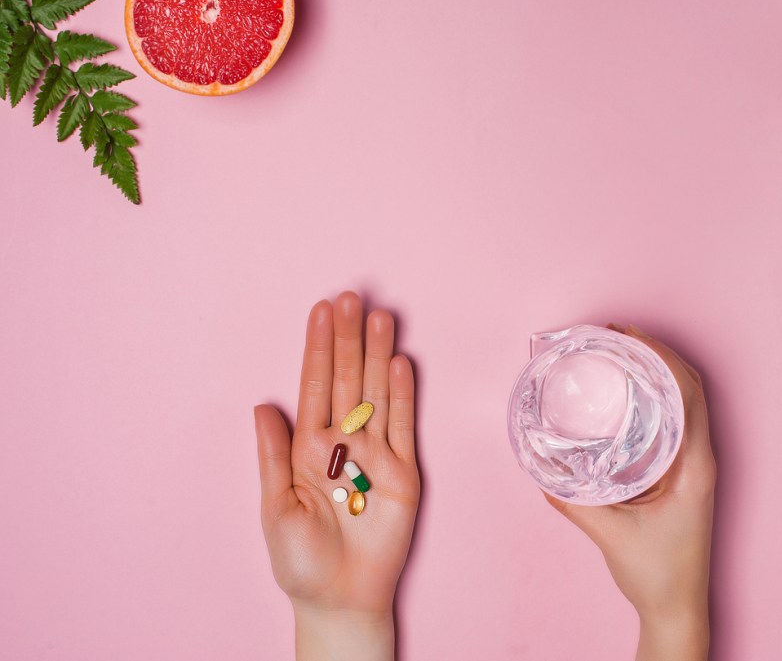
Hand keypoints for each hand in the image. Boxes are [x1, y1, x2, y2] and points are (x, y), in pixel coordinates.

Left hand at [254, 292, 418, 659]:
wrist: (341, 598)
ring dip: (377, 355)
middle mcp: (344, 442)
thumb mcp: (274, 507)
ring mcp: (377, 455)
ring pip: (378, 395)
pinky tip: (399, 363)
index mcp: (308, 447)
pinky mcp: (405, 473)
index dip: (317, 348)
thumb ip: (272, 455)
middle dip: (348, 339)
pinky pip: (404, 427)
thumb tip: (262, 405)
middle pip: (348, 380)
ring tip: (379, 317)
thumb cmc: (300, 560)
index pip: (315, 386)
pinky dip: (403, 395)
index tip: (320, 311)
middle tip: (351, 297)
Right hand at [546, 325, 715, 660]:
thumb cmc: (658, 575)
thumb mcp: (611, 534)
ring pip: (686, 401)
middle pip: (690, 387)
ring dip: (658, 372)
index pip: (690, 393)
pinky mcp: (684, 474)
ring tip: (621, 354)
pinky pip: (676, 421)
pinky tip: (628, 395)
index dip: (663, 356)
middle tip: (617, 337)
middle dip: (657, 354)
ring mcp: (696, 465)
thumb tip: (541, 470)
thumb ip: (574, 501)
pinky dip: (656, 397)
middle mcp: (702, 459)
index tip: (630, 337)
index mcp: (695, 466)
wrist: (677, 608)